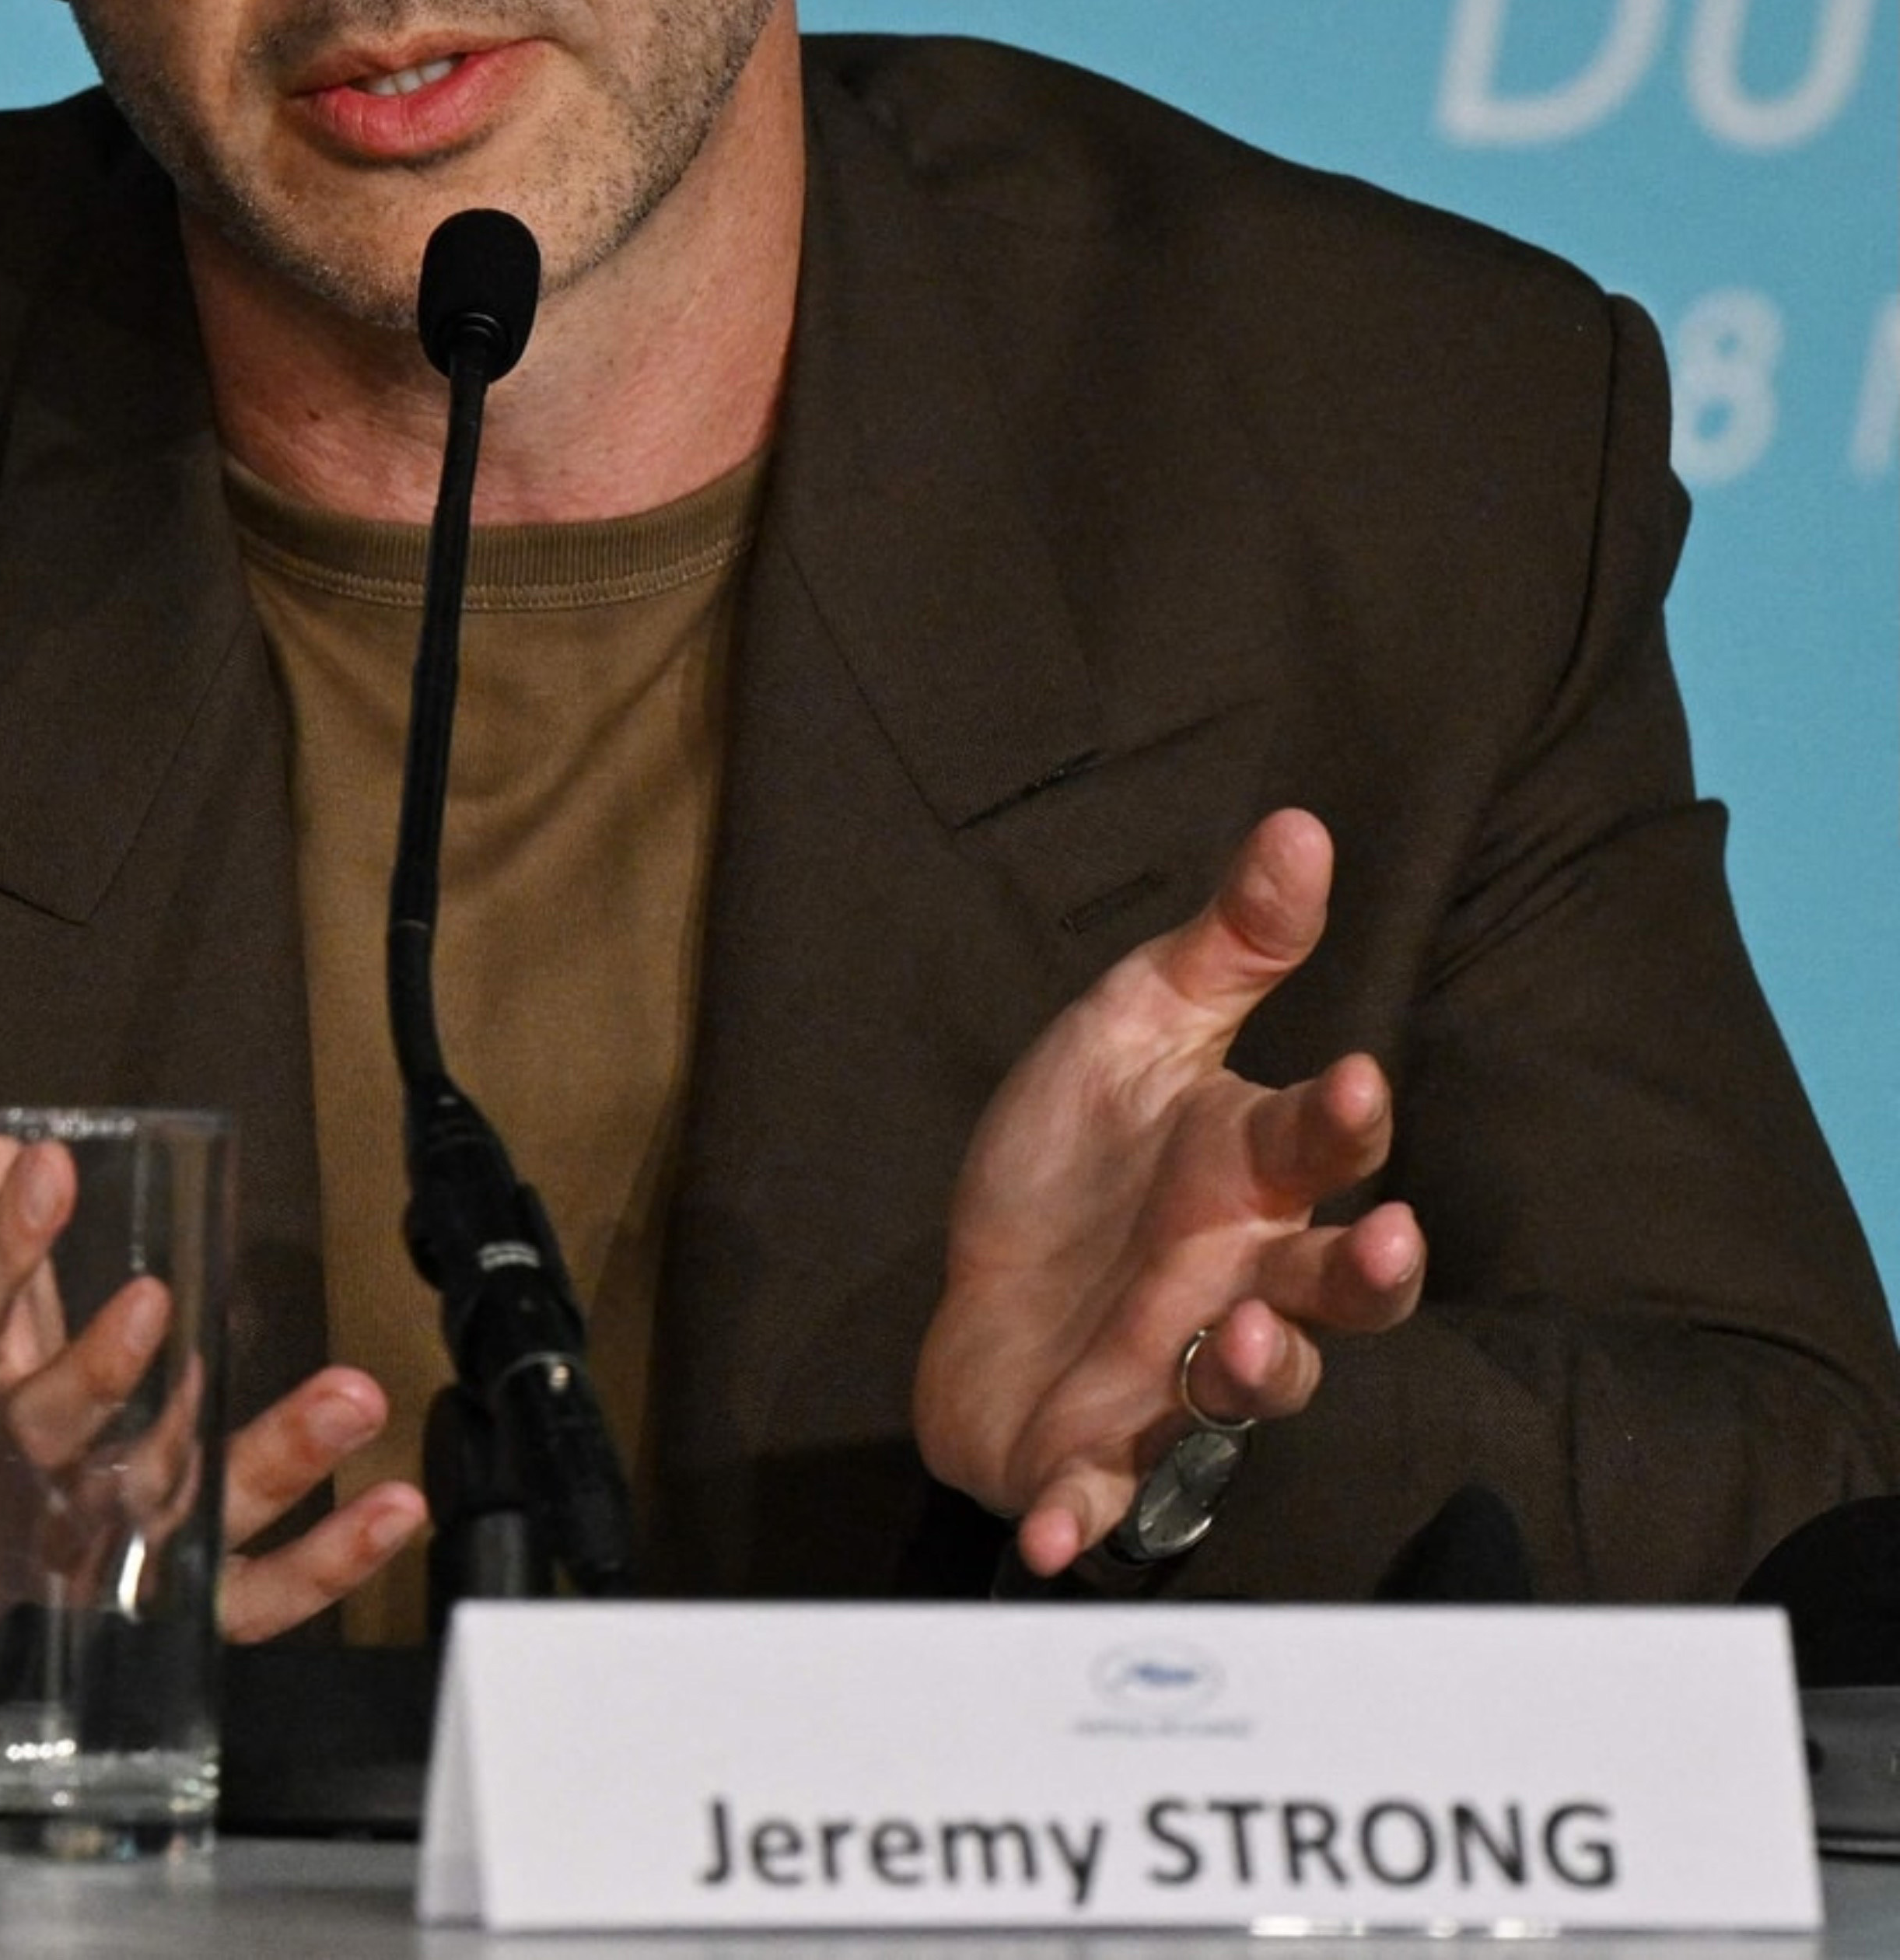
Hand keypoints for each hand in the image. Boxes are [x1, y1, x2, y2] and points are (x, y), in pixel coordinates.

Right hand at [0, 931, 420, 1696]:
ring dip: (261, 1461)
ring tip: (345, 1401)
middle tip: (154, 1308)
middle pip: (44, 1421)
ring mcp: (76, 1525)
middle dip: (99, 1368)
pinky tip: (389, 1503)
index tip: (42, 1163)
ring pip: (159, 1509)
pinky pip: (236, 1593)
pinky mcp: (144, 1586)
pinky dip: (321, 1559)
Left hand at [912, 808, 1429, 1574]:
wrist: (975, 1285)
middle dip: (1364, 1276)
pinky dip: (1080, 1514)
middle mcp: (1235, 1284)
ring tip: (1239, 1346)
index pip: (1321, 1150)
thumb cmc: (1077, 1159)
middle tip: (1379, 1245)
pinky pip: (1101, 1495)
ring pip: (1248, 1394)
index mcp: (1245, 1180)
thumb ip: (1227, 947)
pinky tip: (1052, 1529)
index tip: (1353, 1078)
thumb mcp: (1134, 1030)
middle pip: (1335, 1295)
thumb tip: (1299, 825)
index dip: (1342, 1120)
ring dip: (1256, 1378)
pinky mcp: (1092, 1448)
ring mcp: (1172, 1376)